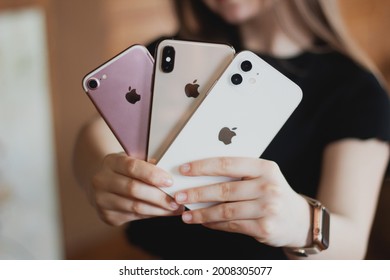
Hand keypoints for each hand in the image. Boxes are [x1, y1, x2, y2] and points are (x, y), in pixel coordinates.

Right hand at [89, 152, 182, 225]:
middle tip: (176, 199)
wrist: (100, 182)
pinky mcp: (107, 216)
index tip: (170, 181)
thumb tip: (170, 176)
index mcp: (110, 162)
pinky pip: (134, 217)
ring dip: (158, 209)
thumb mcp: (133, 160)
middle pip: (134, 189)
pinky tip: (163, 212)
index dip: (152, 174)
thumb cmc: (124, 170)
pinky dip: (152, 215)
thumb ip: (148, 165)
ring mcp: (102, 200)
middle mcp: (102, 181)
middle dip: (158, 196)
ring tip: (175, 208)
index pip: (132, 167)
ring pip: (135, 207)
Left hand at [174, 157, 310, 247]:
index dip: (202, 167)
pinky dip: (214, 224)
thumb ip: (238, 174)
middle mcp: (268, 187)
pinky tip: (203, 222)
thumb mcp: (263, 176)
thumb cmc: (273, 193)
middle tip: (178, 196)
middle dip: (197, 193)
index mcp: (265, 168)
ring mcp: (268, 209)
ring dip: (202, 213)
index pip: (227, 164)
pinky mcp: (265, 228)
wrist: (299, 220)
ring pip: (225, 210)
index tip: (183, 170)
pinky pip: (232, 225)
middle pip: (224, 189)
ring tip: (186, 215)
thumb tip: (201, 176)